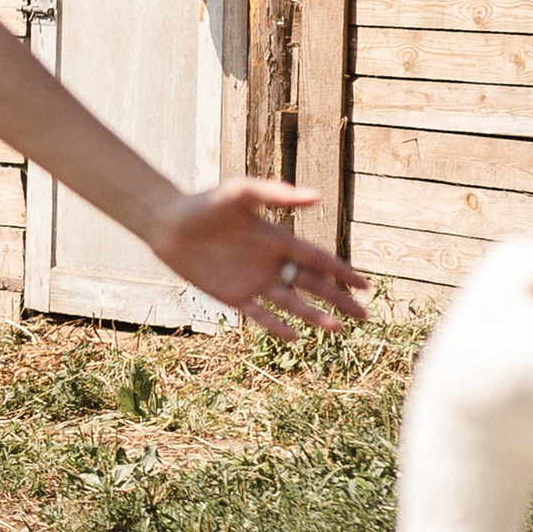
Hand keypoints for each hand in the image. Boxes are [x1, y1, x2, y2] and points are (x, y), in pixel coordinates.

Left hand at [150, 180, 368, 338]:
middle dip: (338, 299)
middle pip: (313, 284)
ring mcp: (253, 281)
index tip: (365, 286)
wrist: (167, 224)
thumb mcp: (239, 193)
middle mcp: (270, 261)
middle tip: (364, 316)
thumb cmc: (204, 203)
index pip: (318, 259)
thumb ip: (275, 194)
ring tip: (337, 329)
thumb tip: (316, 196)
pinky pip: (260, 314)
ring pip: (292, 303)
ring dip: (315, 316)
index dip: (342, 272)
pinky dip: (277, 326)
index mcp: (277, 238)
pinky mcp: (233, 296)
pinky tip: (296, 338)